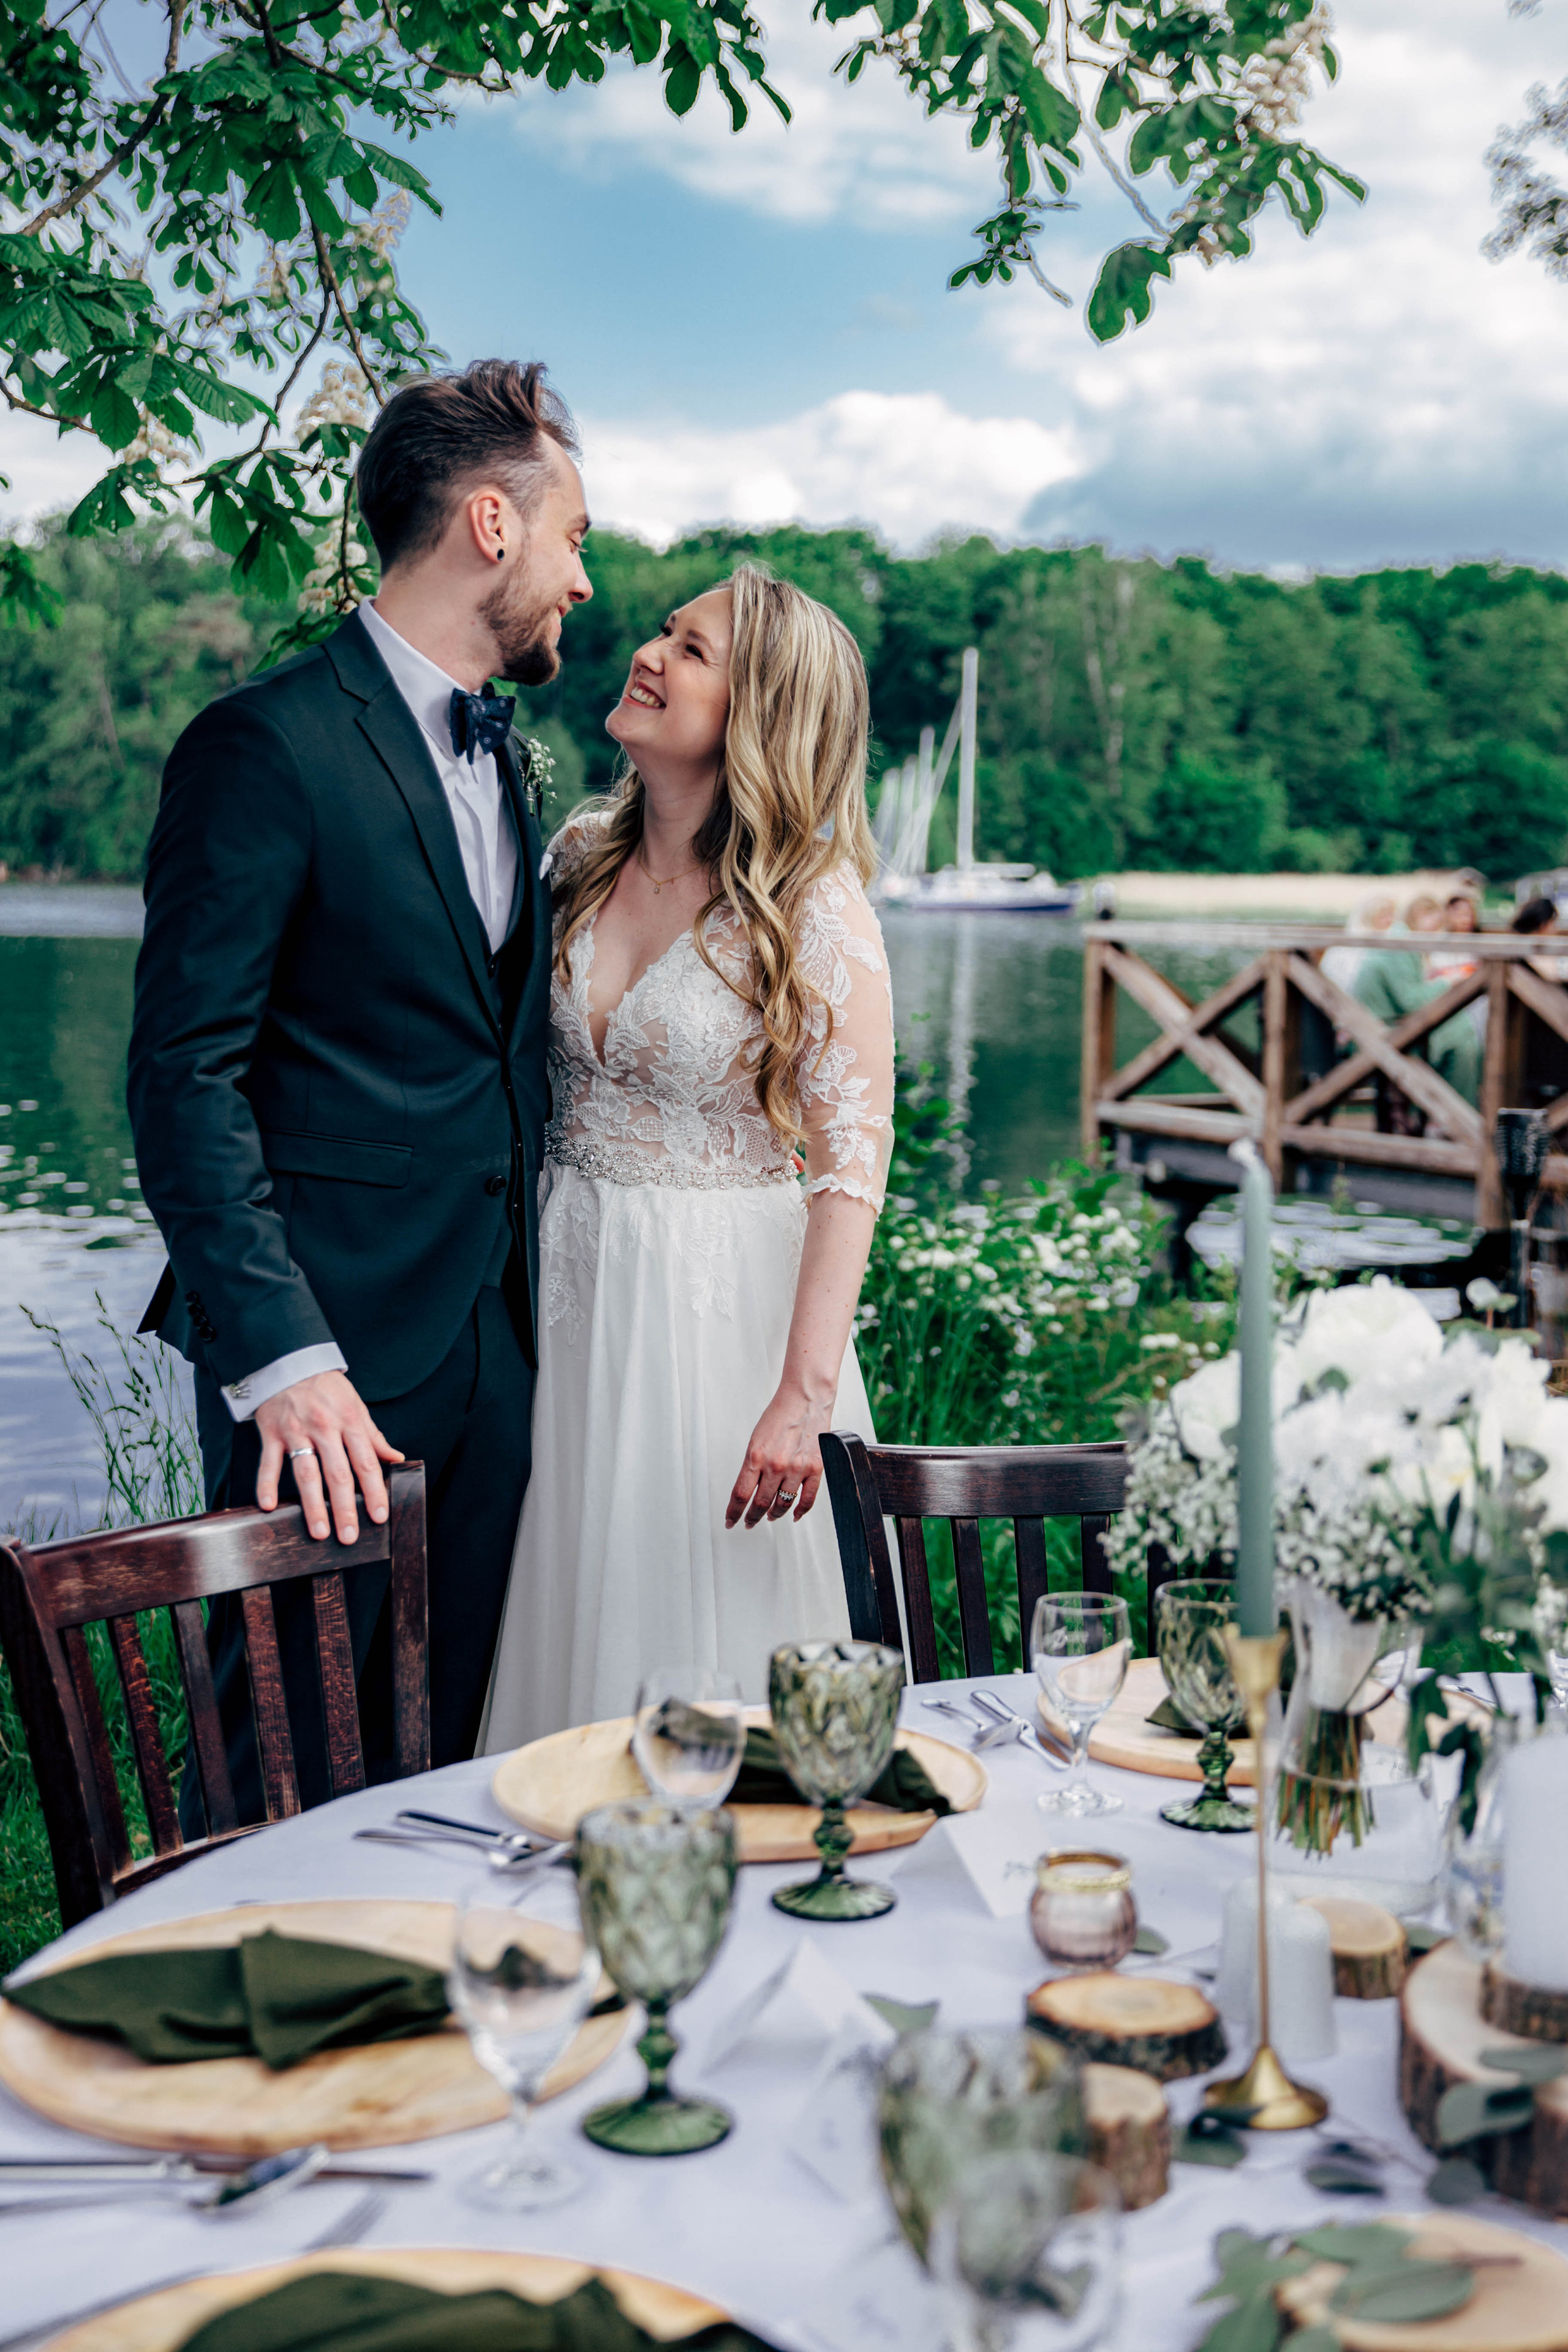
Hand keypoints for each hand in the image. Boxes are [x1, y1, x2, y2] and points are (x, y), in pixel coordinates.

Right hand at [254, 1371, 403, 1542]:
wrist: (289, 1362)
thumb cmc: (326, 1387)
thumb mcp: (355, 1405)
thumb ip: (373, 1435)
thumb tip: (396, 1458)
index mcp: (350, 1421)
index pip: (366, 1462)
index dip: (374, 1491)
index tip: (379, 1516)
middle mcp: (324, 1427)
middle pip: (337, 1473)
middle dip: (344, 1507)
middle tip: (349, 1536)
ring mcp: (296, 1430)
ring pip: (306, 1472)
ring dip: (312, 1505)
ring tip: (319, 1531)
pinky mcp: (271, 1432)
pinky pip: (269, 1462)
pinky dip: (266, 1484)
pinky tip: (269, 1506)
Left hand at [725, 1380, 833, 1530]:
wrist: (805, 1399)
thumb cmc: (780, 1414)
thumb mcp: (756, 1439)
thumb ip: (752, 1465)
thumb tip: (749, 1488)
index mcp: (756, 1457)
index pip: (740, 1495)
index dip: (733, 1513)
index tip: (730, 1521)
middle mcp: (776, 1465)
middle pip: (761, 1504)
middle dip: (752, 1517)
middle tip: (748, 1522)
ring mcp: (797, 1469)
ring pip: (782, 1505)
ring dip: (774, 1515)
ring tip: (769, 1517)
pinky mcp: (815, 1469)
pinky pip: (807, 1499)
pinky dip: (800, 1511)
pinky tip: (794, 1515)